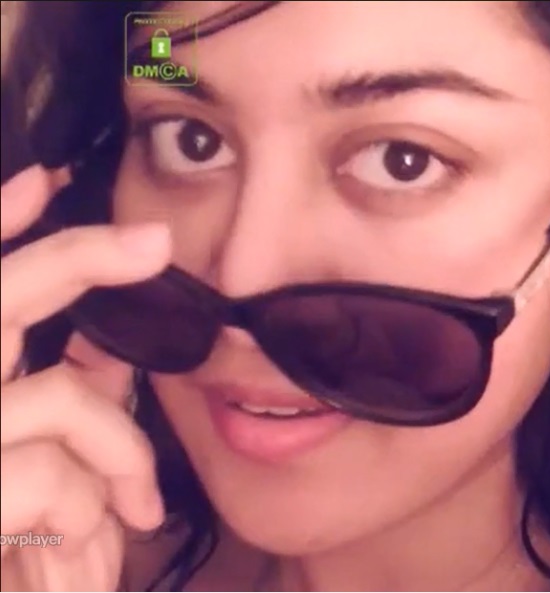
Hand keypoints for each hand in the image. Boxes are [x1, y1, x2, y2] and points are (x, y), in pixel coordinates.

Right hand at [0, 165, 170, 590]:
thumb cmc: (21, 543)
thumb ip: (66, 401)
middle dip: (76, 258)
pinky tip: (80, 545)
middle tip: (153, 238)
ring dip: (119, 451)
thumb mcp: (42, 467)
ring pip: (60, 399)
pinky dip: (88, 510)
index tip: (45, 176)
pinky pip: (52, 478)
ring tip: (138, 506)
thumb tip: (107, 346)